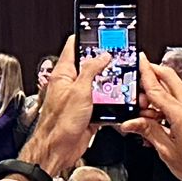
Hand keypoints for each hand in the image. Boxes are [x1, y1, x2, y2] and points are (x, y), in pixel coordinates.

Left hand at [16, 36, 109, 177]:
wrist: (59, 149)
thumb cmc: (60, 123)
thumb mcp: (79, 91)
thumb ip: (91, 71)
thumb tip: (102, 56)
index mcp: (63, 74)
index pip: (73, 47)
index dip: (85, 37)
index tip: (98, 31)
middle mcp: (70, 84)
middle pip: (90, 65)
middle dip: (104, 62)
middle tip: (119, 56)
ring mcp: (80, 98)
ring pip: (99, 85)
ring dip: (110, 83)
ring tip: (122, 78)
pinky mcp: (88, 112)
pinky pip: (103, 103)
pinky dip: (112, 102)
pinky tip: (119, 100)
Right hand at [124, 51, 181, 180]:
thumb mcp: (166, 151)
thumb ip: (148, 131)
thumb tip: (131, 122)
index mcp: (181, 115)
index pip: (157, 88)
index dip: (145, 73)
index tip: (138, 60)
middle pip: (169, 78)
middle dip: (152, 71)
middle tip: (137, 75)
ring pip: (174, 87)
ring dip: (157, 90)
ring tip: (143, 109)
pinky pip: (178, 99)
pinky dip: (165, 101)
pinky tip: (156, 116)